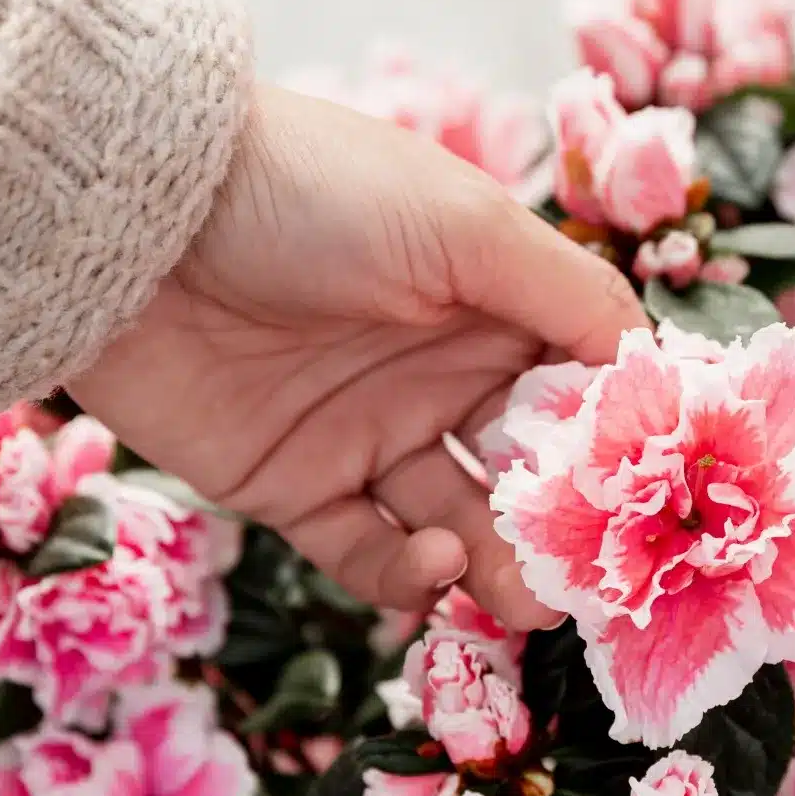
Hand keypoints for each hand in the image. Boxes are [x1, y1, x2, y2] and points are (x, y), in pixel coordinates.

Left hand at [71, 83, 647, 629]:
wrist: (132, 222)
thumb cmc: (311, 195)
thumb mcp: (464, 225)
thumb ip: (568, 296)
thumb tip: (656, 364)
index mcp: (491, 300)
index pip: (581, 383)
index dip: (620, 439)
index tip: (662, 498)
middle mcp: (439, 369)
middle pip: (527, 470)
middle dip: (564, 526)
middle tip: (595, 580)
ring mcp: (367, 433)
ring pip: (460, 527)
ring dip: (501, 568)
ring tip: (527, 600)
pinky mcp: (295, 488)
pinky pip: (369, 555)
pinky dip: (407, 577)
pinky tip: (431, 567)